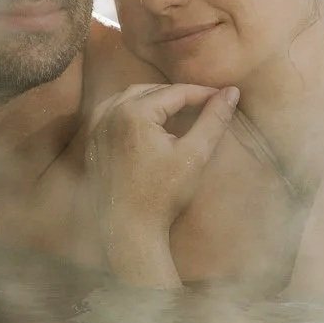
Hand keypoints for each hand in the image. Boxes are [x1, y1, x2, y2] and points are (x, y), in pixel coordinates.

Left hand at [86, 84, 238, 286]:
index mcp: (134, 113)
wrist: (128, 230)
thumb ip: (213, 120)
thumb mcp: (194, 155)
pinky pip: (109, 114)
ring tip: (176, 109)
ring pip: (127, 99)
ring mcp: (96, 128)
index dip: (201, 93)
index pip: (174, 93)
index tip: (221, 96)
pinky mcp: (91, 143)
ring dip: (152, 99)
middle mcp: (109, 113)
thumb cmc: (163, 195)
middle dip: (176, 95)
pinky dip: (129, 110)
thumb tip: (232, 92)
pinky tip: (144, 122)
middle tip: (202, 103)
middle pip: (149, 92)